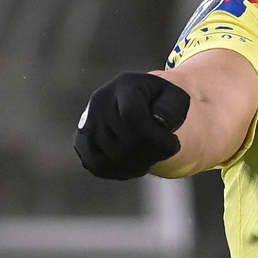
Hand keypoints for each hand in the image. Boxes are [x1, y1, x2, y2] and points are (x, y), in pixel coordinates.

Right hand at [75, 71, 189, 179]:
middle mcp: (100, 102)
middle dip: (153, 153)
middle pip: (127, 141)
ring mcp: (87, 122)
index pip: (133, 116)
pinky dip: (120, 171)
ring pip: (112, 157)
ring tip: (150, 157)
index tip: (173, 143)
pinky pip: (98, 166)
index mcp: (125, 86)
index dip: (157, 138)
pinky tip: (134, 165)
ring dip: (138, 165)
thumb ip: (172, 107)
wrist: (139, 103)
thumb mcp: (176, 98)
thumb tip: (160, 121)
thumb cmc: (161, 103)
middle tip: (164, 151)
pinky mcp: (81, 141)